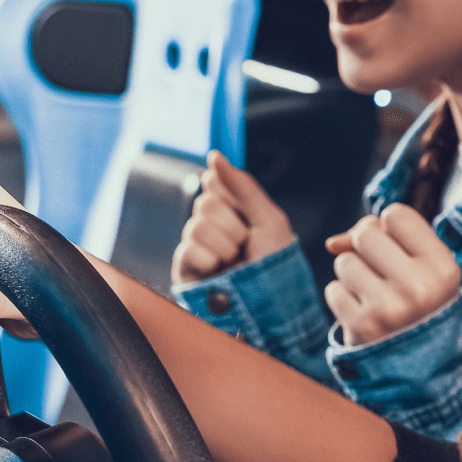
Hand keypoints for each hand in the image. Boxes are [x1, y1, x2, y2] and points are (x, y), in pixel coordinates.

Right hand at [170, 152, 293, 284]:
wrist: (272, 305)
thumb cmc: (275, 265)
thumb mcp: (268, 219)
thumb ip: (242, 186)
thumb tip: (214, 155)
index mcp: (231, 210)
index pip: (215, 181)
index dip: (233, 197)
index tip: (249, 218)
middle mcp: (211, 224)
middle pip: (206, 202)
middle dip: (233, 226)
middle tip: (246, 246)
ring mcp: (196, 246)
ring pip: (198, 225)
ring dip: (225, 246)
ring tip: (235, 263)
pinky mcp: (185, 268)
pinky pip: (189, 249)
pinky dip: (210, 261)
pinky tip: (219, 272)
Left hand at [324, 203, 460, 347]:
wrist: (424, 367)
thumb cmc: (420, 302)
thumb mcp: (422, 267)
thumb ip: (383, 237)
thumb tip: (333, 243)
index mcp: (444, 268)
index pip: (396, 214)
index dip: (392, 230)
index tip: (404, 254)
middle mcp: (420, 287)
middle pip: (366, 233)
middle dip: (367, 251)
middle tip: (386, 276)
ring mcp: (389, 309)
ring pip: (344, 261)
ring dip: (354, 277)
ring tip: (376, 297)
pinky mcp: (362, 326)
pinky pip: (333, 290)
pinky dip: (344, 300)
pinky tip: (366, 315)